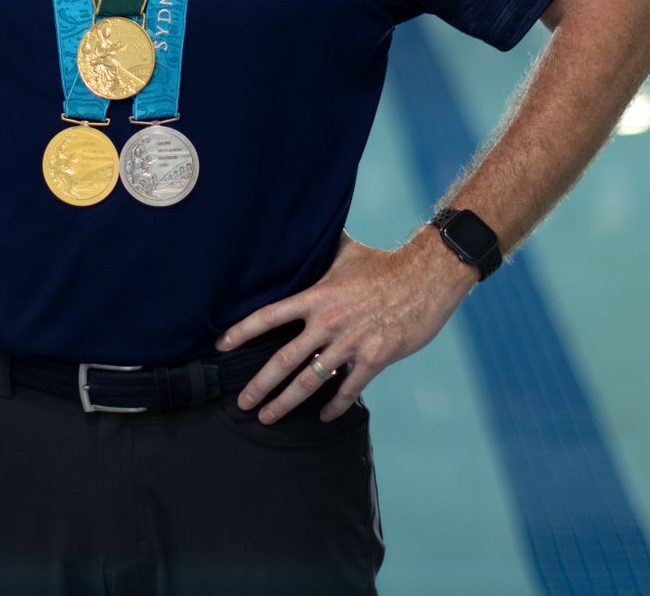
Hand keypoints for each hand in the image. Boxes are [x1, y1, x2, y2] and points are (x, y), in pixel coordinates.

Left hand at [216, 229, 473, 422]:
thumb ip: (322, 252)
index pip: (269, 316)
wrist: (427, 277)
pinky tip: (324, 416)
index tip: (221, 347)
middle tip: (241, 402)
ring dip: (286, 402)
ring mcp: (351, 343)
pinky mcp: (375, 358)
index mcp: (317, 296)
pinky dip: (334, 405)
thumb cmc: (386, 263)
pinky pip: (348, 388)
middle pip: (284, 360)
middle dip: (259, 384)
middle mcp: (328, 322)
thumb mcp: (347, 252)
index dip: (242, 332)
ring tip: (268, 417)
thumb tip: (304, 233)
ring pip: (310, 380)